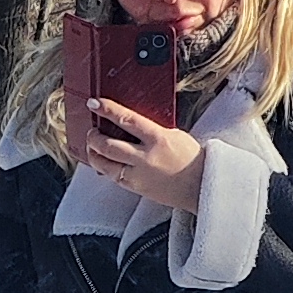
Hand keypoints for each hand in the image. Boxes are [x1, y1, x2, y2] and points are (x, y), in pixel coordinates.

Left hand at [83, 100, 206, 210]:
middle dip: (94, 136)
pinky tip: (103, 162)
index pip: (127, 120)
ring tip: (93, 146)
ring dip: (94, 153)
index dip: (107, 110)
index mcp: (158, 138)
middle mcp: (146, 158)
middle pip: (108, 145)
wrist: (201, 185)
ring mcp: (139, 176)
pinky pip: (112, 177)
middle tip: (91, 130)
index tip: (94, 103)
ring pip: (105, 164)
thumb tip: (129, 122)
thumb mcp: (174, 134)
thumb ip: (151, 129)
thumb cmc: (190, 158)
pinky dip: (104, 168)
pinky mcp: (136, 188)